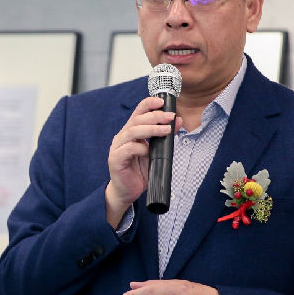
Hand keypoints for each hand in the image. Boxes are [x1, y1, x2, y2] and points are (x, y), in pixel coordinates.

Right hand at [105, 97, 179, 226]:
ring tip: (166, 130)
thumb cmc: (139, 171)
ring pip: (132, 131)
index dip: (149, 104)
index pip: (138, 112)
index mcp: (131, 132)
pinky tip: (149, 151)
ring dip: (151, 129)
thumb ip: (165, 136)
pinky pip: (128, 149)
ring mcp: (117, 148)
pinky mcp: (115, 159)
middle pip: (136, 120)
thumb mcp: (156, 152)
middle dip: (155, 116)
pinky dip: (141, 148)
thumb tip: (178, 120)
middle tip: (170, 116)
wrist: (127, 192)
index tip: (162, 101)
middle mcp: (122, 137)